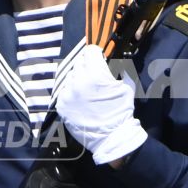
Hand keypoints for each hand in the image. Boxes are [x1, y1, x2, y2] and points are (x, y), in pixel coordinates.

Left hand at [57, 44, 146, 164]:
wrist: (111, 136)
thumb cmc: (121, 111)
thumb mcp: (126, 86)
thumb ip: (119, 69)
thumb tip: (115, 59)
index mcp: (95, 74)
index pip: (90, 51)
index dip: (96, 54)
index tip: (98, 58)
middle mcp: (78, 81)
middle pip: (79, 62)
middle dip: (87, 66)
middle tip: (94, 75)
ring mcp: (67, 93)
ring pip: (70, 76)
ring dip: (78, 79)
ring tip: (87, 89)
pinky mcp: (61, 104)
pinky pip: (64, 90)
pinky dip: (71, 92)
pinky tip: (80, 99)